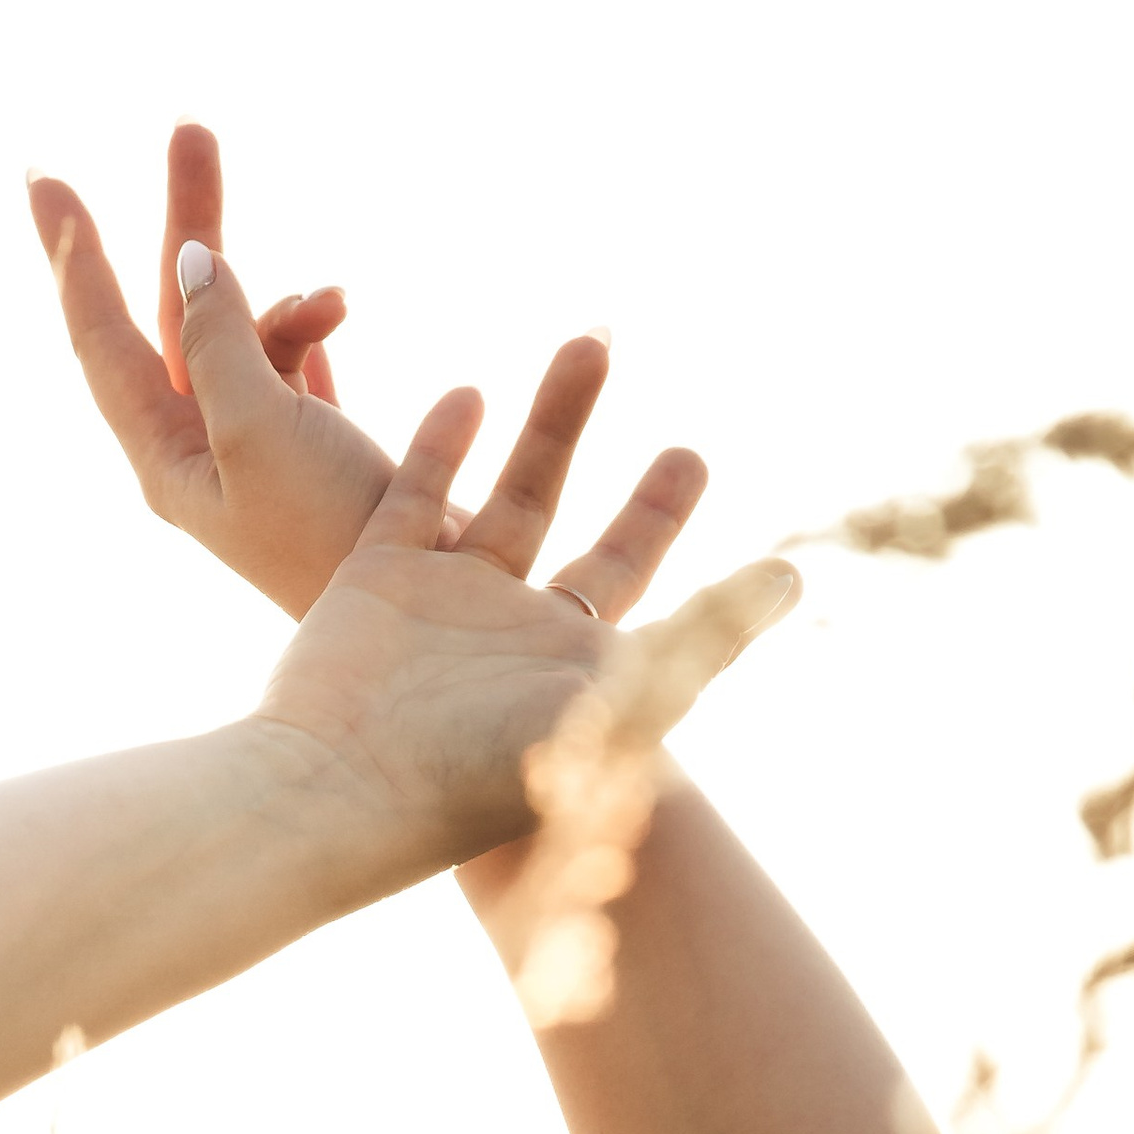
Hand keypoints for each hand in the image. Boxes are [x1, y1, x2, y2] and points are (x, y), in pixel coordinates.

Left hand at [28, 124, 707, 630]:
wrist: (427, 618)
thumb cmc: (335, 537)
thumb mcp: (264, 432)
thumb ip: (222, 342)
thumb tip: (191, 262)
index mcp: (167, 457)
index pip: (104, 341)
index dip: (78, 260)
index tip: (49, 182)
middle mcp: (200, 450)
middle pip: (173, 313)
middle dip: (188, 220)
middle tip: (188, 126)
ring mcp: (258, 447)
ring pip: (247, 331)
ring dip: (280, 292)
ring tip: (340, 296)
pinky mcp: (315, 447)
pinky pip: (299, 359)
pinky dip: (316, 329)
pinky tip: (344, 315)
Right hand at [252, 389, 801, 873]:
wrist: (343, 793)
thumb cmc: (484, 768)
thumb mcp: (618, 701)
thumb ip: (703, 634)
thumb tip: (791, 577)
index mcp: (576, 669)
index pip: (641, 578)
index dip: (666, 516)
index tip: (690, 454)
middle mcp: (515, 634)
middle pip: (579, 528)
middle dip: (613, 462)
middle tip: (637, 382)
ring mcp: (444, 605)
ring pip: (513, 494)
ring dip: (553, 422)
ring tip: (591, 340)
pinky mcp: (375, 581)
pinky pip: (415, 497)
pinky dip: (443, 445)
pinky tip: (471, 393)